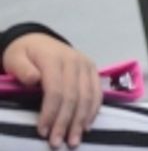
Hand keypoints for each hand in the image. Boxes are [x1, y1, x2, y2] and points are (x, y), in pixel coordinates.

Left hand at [2, 33, 101, 147]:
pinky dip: (93, 111)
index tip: (42, 132)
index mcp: (55, 59)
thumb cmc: (24, 54)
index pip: (56, 90)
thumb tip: (33, 79)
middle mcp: (75, 61)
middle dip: (66, 122)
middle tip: (57, 143)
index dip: (50, 112)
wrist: (39, 41)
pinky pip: (97, 93)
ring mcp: (87, 65)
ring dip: (81, 121)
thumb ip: (22, 68)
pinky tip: (86, 126)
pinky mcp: (93, 70)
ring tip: (73, 140)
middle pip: (74, 96)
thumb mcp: (15, 58)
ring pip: (88, 96)